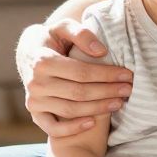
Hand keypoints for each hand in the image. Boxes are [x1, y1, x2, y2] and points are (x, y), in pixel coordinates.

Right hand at [20, 19, 132, 137]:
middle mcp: (35, 83)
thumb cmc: (51, 38)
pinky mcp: (34, 114)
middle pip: (78, 93)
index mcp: (42, 61)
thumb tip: (101, 51)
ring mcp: (33, 101)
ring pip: (70, 110)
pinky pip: (52, 128)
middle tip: (128, 90)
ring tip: (119, 103)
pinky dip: (72, 128)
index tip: (126, 75)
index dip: (106, 75)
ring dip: (97, 109)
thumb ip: (81, 33)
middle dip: (107, 92)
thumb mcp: (62, 27)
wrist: (28, 53)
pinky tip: (93, 123)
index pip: (81, 72)